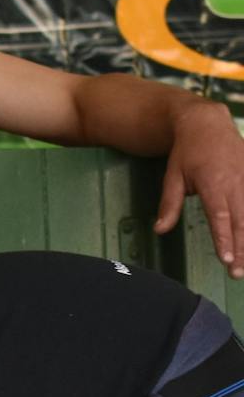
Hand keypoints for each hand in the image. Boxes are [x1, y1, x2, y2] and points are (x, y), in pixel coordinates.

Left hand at [157, 100, 243, 277]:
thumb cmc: (187, 153)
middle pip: (242, 221)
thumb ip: (169, 205)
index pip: (220, 217)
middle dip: (242, 249)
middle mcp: (236, 182)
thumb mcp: (172, 177)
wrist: (207, 123)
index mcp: (214, 183)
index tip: (227, 259)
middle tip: (238, 273)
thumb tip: (159, 230)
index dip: (225, 239)